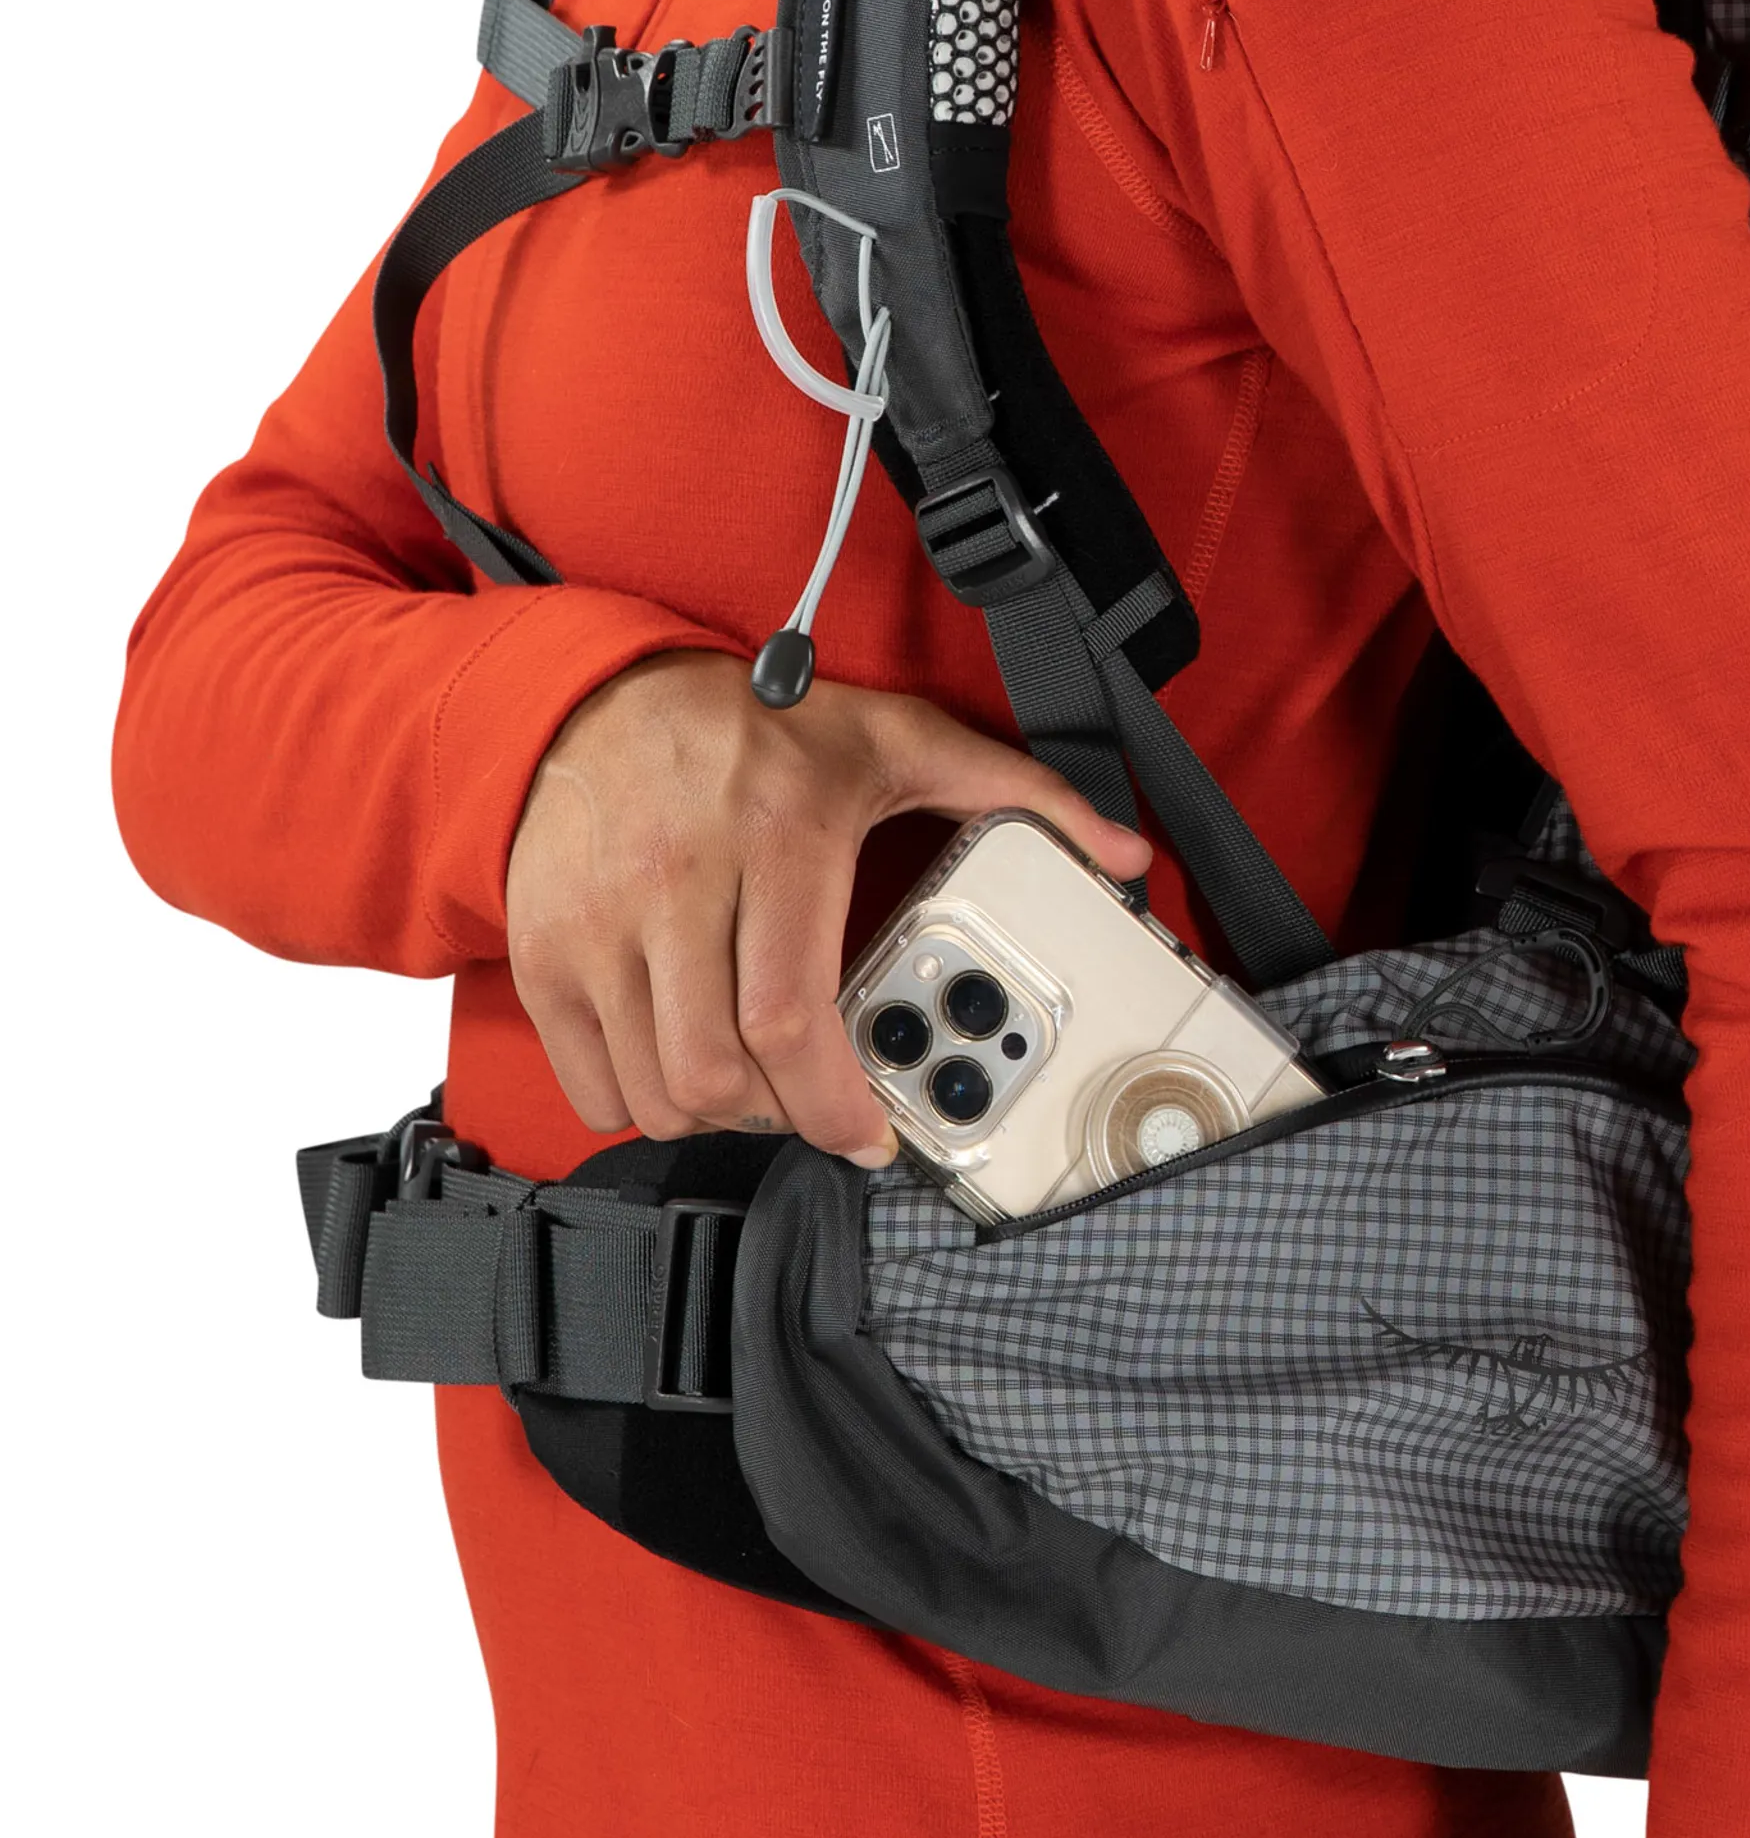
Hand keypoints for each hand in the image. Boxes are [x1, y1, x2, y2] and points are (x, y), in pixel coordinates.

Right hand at [505, 650, 1150, 1162]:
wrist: (594, 698)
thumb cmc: (755, 728)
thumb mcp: (895, 739)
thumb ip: (1018, 794)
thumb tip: (1118, 852)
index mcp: (775, 834)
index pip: (788, 1013)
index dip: (833, 1104)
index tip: (870, 1138)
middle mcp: (675, 882)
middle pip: (716, 1073)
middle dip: (780, 1119)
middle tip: (816, 1104)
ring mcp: (596, 923)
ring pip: (655, 1090)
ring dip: (718, 1115)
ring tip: (758, 1082)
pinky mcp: (543, 951)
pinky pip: (589, 1081)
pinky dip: (639, 1101)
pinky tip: (684, 1062)